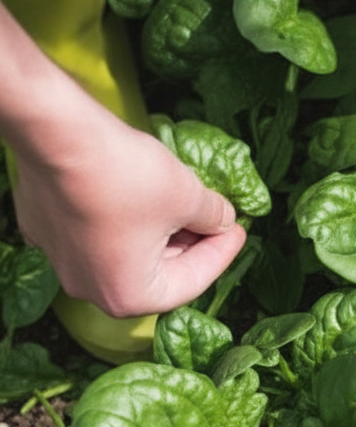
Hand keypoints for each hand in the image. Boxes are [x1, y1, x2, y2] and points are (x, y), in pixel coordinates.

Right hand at [10, 104, 246, 318]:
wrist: (56, 129)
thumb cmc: (124, 174)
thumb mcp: (188, 196)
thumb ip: (213, 216)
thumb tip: (223, 219)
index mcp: (130, 296)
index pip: (193, 281)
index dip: (222, 254)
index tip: (239, 233)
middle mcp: (91, 289)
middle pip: (158, 272)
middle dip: (190, 244)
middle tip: (216, 221)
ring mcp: (62, 260)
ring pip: (126, 254)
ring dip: (158, 233)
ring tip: (184, 207)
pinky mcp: (44, 229)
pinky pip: (95, 233)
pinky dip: (122, 220)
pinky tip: (141, 198)